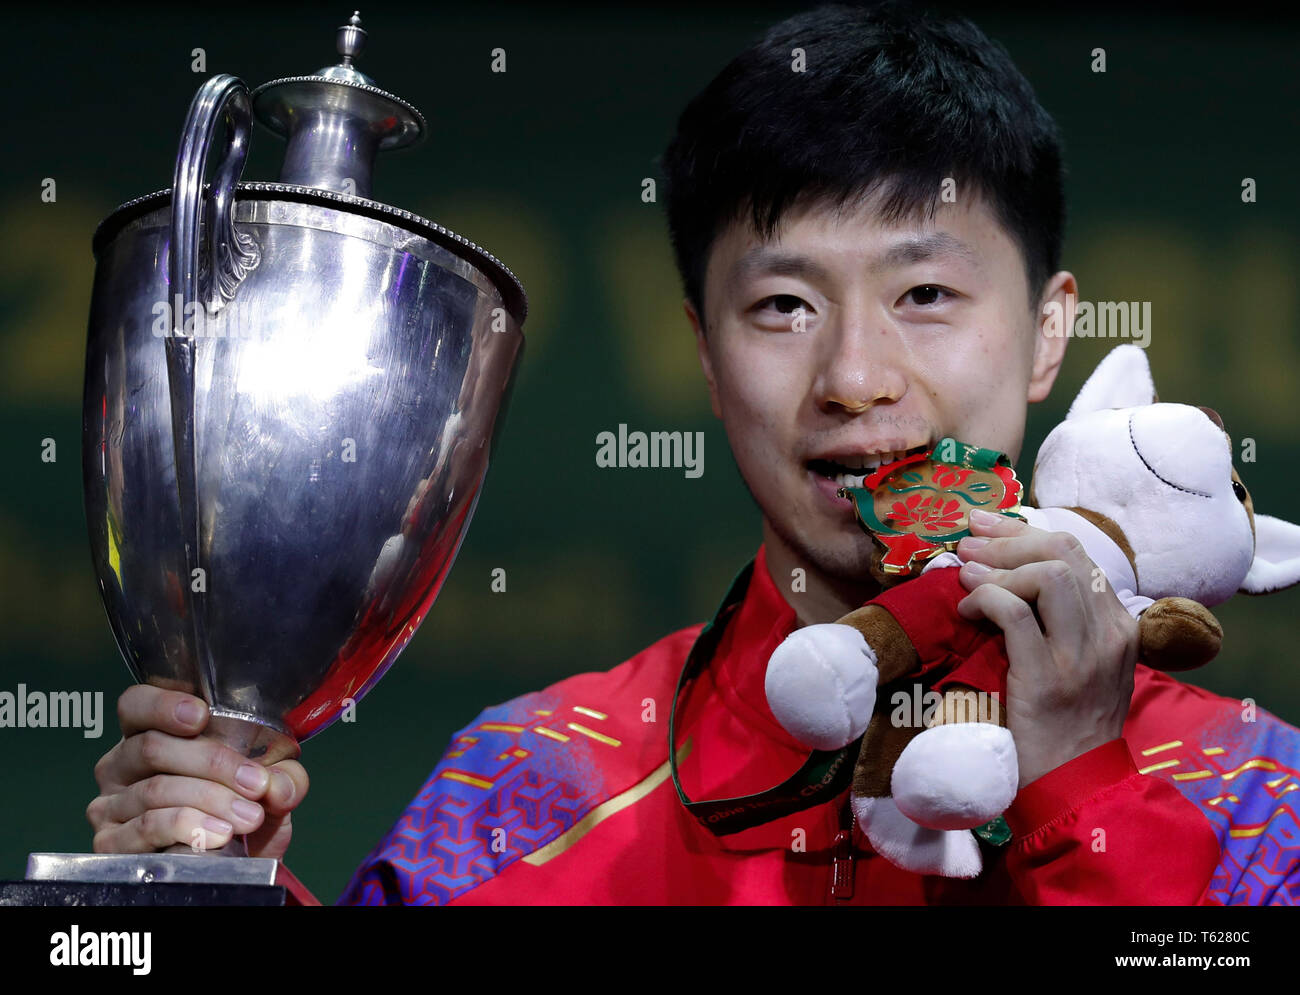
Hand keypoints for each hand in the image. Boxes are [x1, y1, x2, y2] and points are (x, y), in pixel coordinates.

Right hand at [87, 685, 308, 858]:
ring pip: (155, 790)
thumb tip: (277, 785)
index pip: (137, 705)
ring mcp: (111, 805)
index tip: (201, 716)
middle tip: (256, 783)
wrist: (236, 865)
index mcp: (150, 734)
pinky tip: (217, 835)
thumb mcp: (270, 786)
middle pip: (151, 747)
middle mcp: (121, 765)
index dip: (162, 705)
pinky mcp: (111, 842)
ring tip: (249, 816)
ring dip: (208, 801)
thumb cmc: (242, 810)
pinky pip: (146, 827)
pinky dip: (187, 828)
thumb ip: (282, 777)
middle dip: (212, 763)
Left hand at [954, 508, 1139, 787]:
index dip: (1025, 532)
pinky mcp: (1048, 679)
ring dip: (997, 568)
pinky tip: (967, 609)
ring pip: (1046, 577)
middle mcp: (1108, 634)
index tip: (986, 528)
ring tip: (965, 576)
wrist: (1077, 785)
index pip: (1076, 555)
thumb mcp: (1083, 665)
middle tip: (969, 544)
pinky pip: (1015, 616)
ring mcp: (1081, 657)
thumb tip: (1011, 572)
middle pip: (1062, 554)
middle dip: (1008, 539)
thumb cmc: (1068, 725)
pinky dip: (986, 600)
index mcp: (1119, 625)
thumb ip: (1064, 621)